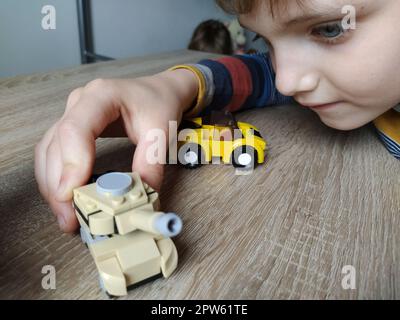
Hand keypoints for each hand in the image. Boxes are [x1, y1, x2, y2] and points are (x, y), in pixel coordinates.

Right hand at [34, 70, 197, 231]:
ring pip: (48, 151)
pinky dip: (55, 178)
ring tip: (66, 216)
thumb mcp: (162, 132)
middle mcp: (80, 102)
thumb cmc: (160, 105)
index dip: (70, 163)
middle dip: (58, 185)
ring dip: (52, 185)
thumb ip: (151, 164)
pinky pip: (53, 153)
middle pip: (55, 144)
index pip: (75, 129)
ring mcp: (72, 114)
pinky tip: (65, 198)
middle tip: (69, 218)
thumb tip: (139, 199)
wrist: (158, 92)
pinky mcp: (72, 128)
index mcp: (102, 95)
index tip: (70, 194)